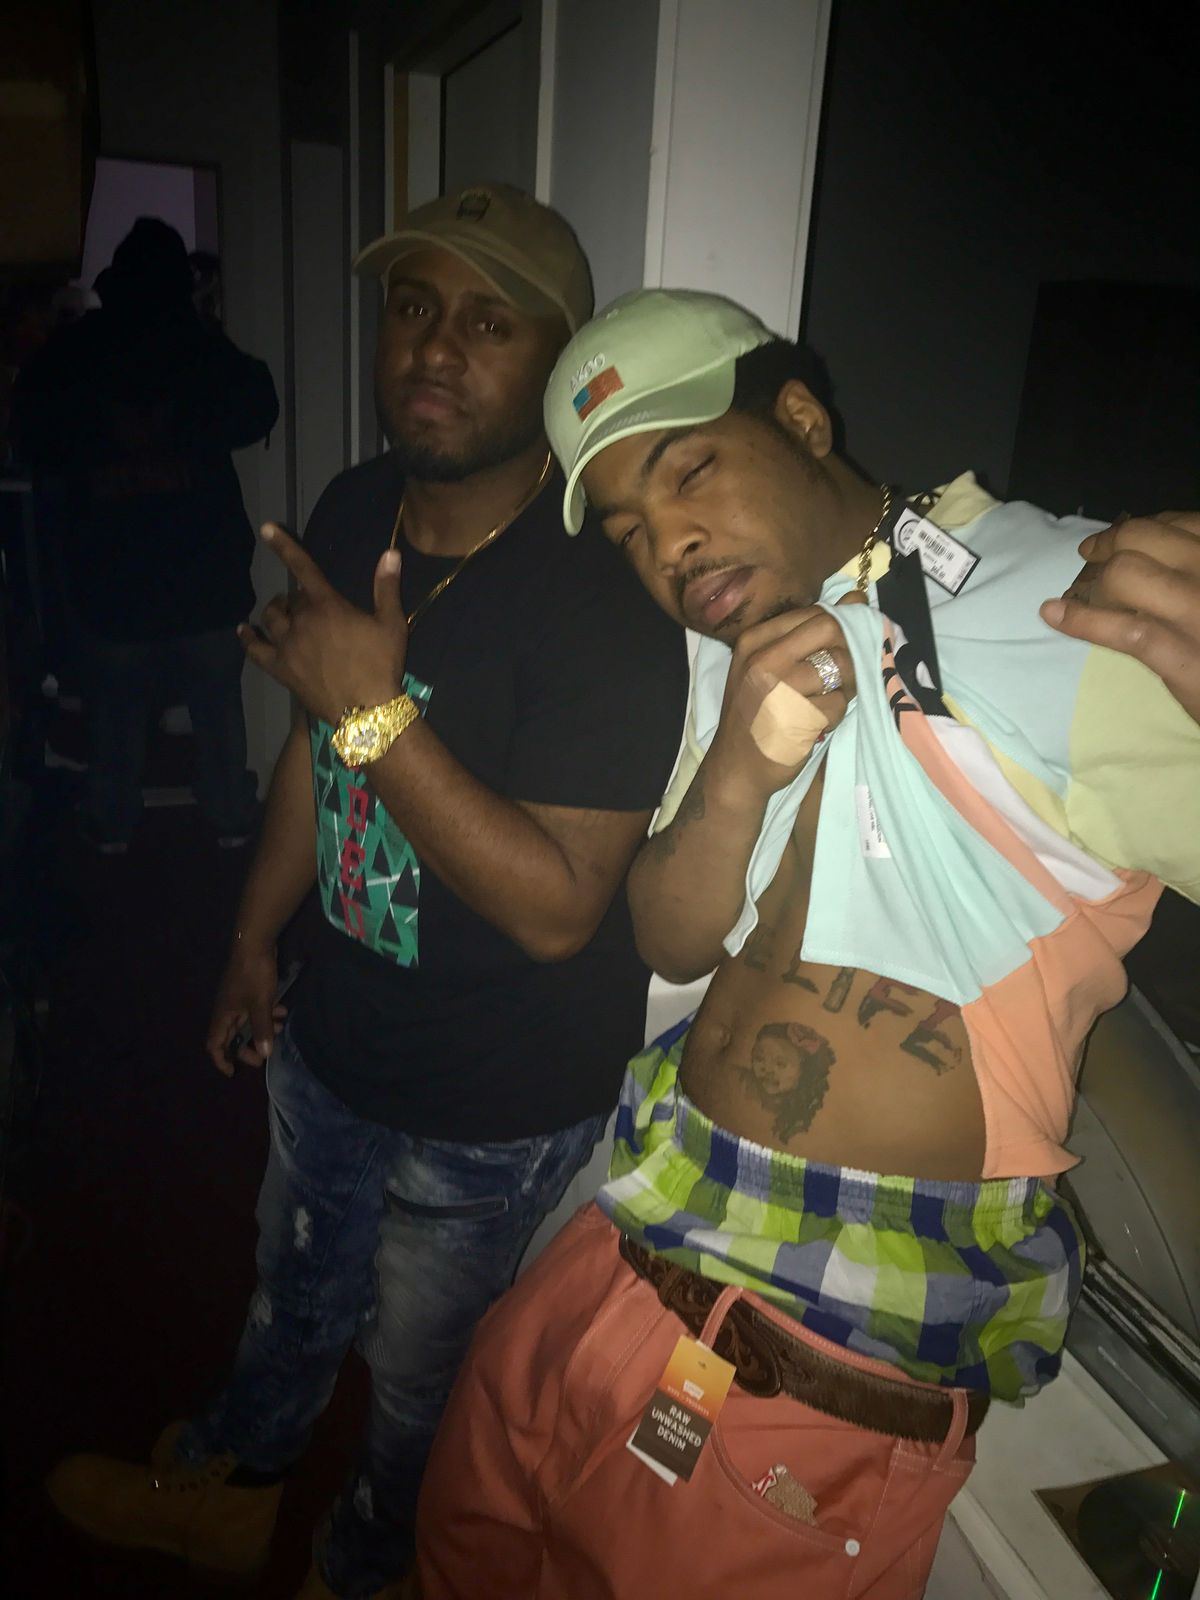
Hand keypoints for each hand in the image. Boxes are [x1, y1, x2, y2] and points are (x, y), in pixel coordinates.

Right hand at [206, 945, 285, 1076]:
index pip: (214, 1045)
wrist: (255, 944)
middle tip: (265, 1055)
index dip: (221, 1060)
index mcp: (223, 1015)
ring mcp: (237, 999)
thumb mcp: (261, 1005)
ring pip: (247, 1023)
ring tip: (279, 1028)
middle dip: (249, 1047)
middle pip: (233, 1037)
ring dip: (262, 1029)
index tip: (233, 1072)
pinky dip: (267, 1013)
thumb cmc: (254, 975)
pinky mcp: (248, 990)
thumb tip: (264, 1054)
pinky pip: (255, 1009)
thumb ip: (262, 1029)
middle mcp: (227, 1010)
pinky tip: (282, 1011)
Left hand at [239, 524, 407, 723]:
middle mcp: (301, 621)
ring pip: (270, 618)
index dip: (284, 546)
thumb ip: (387, 587)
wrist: (366, 712)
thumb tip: (391, 553)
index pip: (302, 568)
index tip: (266, 528)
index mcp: (327, 606)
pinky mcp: (280, 669)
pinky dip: (248, 638)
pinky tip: (244, 631)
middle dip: (298, 598)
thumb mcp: (392, 624)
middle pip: (290, 599)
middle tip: (312, 607)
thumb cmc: (382, 666)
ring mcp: (287, 646)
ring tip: (284, 615)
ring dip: (276, 612)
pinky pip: (255, 650)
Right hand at [712, 603, 856, 797]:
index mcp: (754, 640)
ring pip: (840, 666)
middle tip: (836, 676)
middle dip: (844, 652)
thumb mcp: (766, 667)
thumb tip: (858, 597)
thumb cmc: (754, 714)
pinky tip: (814, 724)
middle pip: (830, 629)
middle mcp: (764, 658)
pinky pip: (839, 703)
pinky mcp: (798, 716)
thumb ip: (807, 634)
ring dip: (842, 686)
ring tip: (823, 702)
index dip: (836, 631)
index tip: (834, 652)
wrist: (734, 767)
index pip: (814, 613)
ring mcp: (780, 687)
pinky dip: (834, 715)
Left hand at [1040, 512, 1199, 723]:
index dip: (1140, 529)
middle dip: (1110, 544)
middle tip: (1091, 554)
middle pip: (1144, 538)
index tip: (1120, 540)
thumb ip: (1195, 571)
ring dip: (1096, 580)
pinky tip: (1054, 614)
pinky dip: (1080, 619)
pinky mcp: (1180, 654)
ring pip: (1126, 573)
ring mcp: (1198, 611)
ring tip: (1080, 591)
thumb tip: (1158, 551)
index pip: (1179, 524)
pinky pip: (1122, 628)